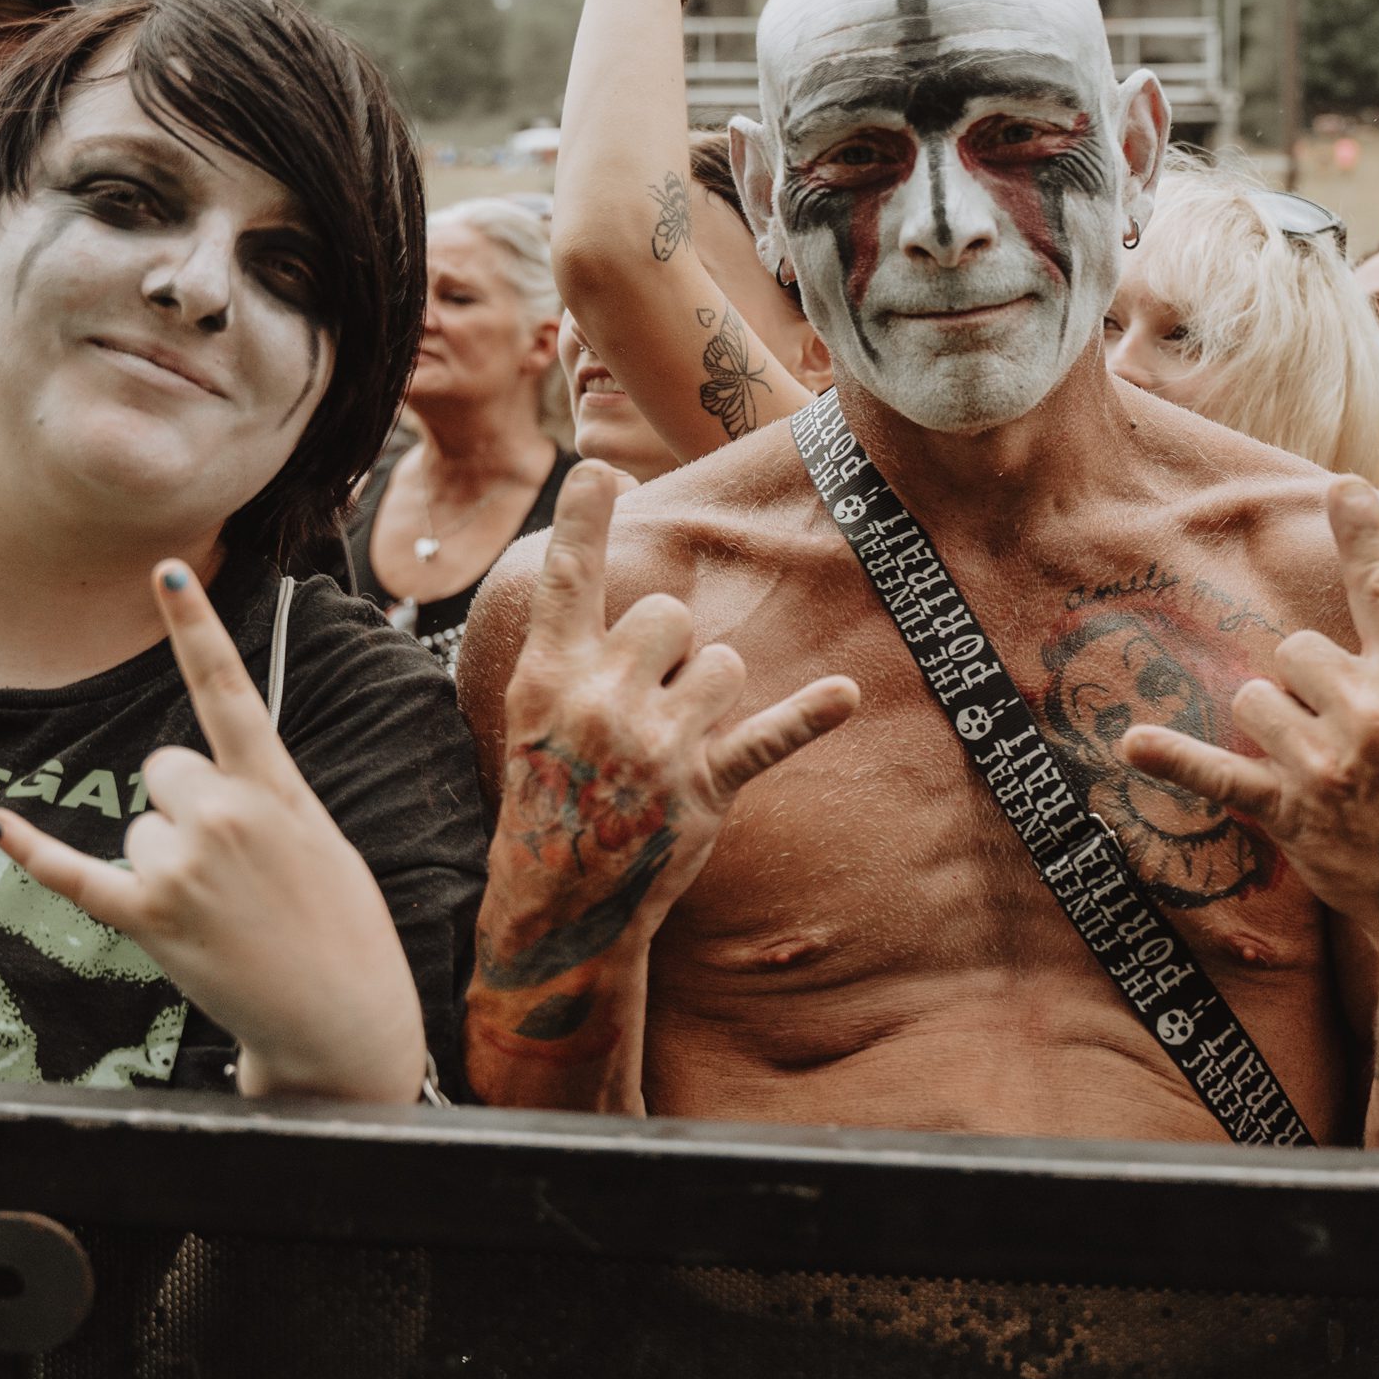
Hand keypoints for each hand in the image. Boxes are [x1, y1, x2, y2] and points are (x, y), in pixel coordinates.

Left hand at [0, 564, 420, 1102]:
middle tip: (237, 871)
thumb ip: (260, 795)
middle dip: (187, 809)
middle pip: (164, 769)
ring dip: (166, 866)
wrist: (343, 1018)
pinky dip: (34, 851)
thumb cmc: (340, 928)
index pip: (229, 691)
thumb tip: (187, 782)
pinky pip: (76, 872)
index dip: (197, 627)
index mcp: (277, 789)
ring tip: (221, 912)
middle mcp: (225, 817)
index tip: (167, 571)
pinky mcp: (148, 917)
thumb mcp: (320, 840)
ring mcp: (183, 867)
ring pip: (138, 828)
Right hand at [470, 464, 858, 1051]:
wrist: (560, 906)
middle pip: (667, 612)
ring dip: (710, 690)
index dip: (582, 523)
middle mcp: (602, 702)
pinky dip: (809, 715)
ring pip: (722, 662)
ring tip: (676, 737)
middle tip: (643, 699)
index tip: (599, 471)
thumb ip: (578, 651)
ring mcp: (657, 746)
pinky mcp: (706, 787)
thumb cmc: (551, 794)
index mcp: (549, 678)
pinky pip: (768, 735)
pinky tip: (844, 694)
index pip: (569, 583)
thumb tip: (643, 592)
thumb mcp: (535, 717)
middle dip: (668, 643)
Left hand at [1119, 480, 1378, 976]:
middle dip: (1308, 682)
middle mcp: (1376, 710)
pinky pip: (1218, 775)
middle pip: (1298, 649)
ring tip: (1314, 764)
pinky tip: (1133, 744)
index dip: (1360, 532)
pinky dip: (1172, 759)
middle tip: (1344, 730)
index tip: (1340, 487)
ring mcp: (1329, 761)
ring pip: (1257, 697)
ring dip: (1273, 723)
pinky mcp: (1293, 811)